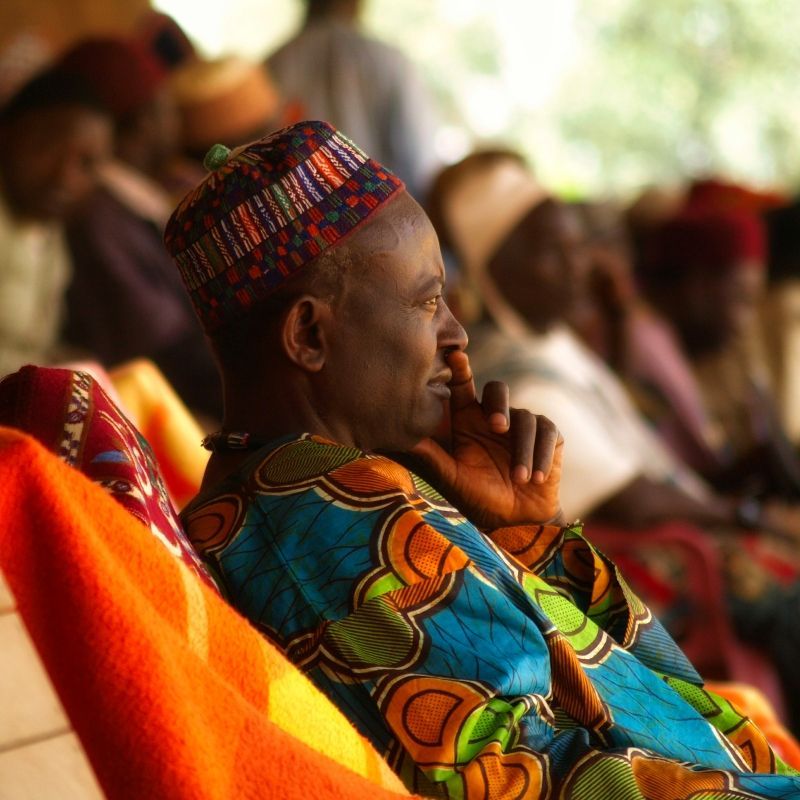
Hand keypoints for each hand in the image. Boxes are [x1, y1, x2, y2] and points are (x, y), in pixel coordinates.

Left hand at [412, 350, 563, 528]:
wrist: (516, 521)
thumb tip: (398, 438)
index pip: (462, 387)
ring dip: (523, 450)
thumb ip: (430, 456)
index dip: (459, 369)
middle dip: (499, 404)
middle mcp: (495, 417)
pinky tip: (537, 478)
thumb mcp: (452, 477)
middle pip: (499, 389)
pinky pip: (548, 432)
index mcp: (468, 420)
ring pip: (525, 418)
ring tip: (520, 478)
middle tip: (498, 426)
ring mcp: (522, 425)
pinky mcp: (549, 436)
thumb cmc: (478, 498)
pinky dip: (542, 455)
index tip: (455, 355)